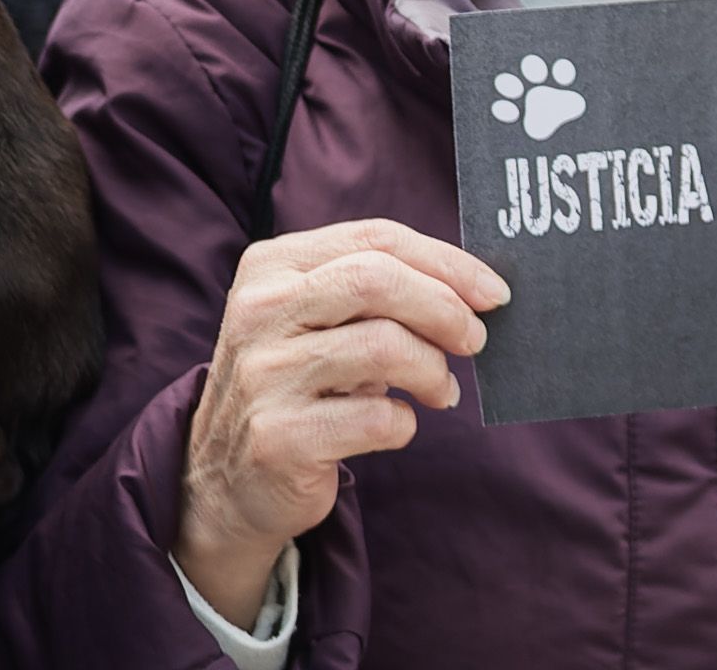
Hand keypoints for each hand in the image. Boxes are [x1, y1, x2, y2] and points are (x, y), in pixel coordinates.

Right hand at [174, 219, 503, 627]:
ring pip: (384, 347)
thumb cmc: (293, 384)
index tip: (492, 291)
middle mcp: (260, 311)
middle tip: (475, 340)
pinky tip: (396, 425)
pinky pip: (378, 419)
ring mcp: (264, 374)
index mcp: (270, 266)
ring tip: (439, 390)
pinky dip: (406, 423)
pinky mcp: (279, 437)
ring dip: (433, 371)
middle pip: (377, 280)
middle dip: (445, 309)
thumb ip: (372, 292)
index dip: (446, 262)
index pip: (373, 239)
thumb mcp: (313, 320)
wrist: (225, 478)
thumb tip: (473, 289)